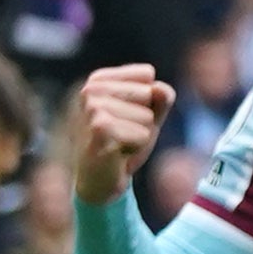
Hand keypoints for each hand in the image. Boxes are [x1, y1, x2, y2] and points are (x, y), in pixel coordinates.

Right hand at [64, 63, 170, 199]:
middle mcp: (91, 89)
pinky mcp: (99, 128)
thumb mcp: (150, 115)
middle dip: (145, 119)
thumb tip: (159, 89)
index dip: (149, 100)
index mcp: (99, 79)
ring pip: (147, 116)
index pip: (147, 75)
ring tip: (119, 142)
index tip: (129, 117)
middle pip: (150, 93)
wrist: (100, 178)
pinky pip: (143, 134)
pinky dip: (137, 147)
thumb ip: (161, 98)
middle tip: (124, 133)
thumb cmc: (125, 142)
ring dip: (140, 135)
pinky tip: (117, 152)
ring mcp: (93, 108)